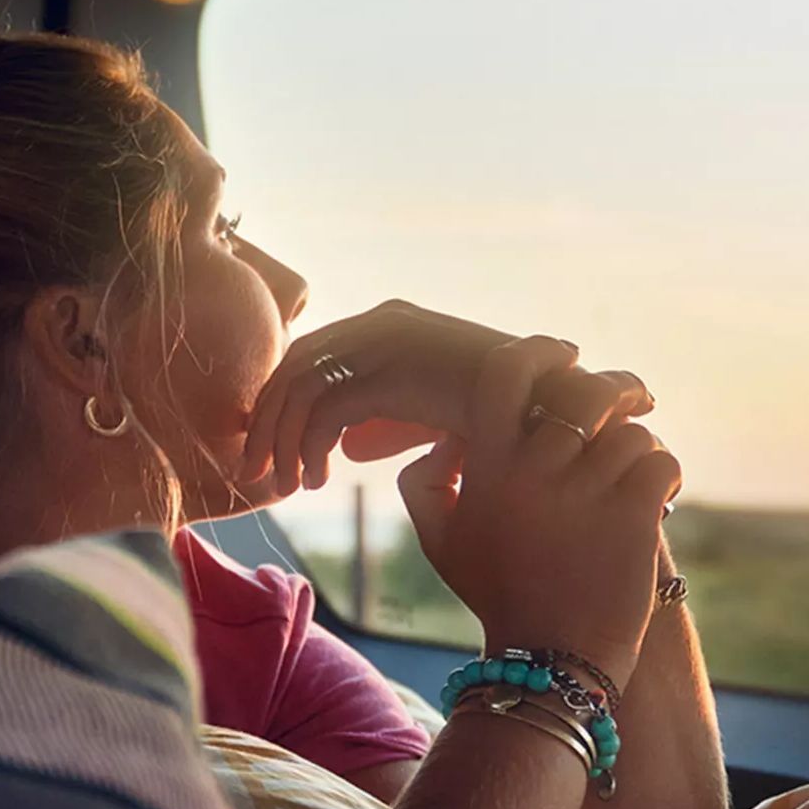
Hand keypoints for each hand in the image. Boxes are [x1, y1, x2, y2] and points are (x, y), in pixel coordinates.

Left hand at [240, 299, 653, 496]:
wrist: (552, 408)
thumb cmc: (503, 417)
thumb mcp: (436, 409)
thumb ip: (390, 416)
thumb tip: (351, 443)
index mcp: (390, 321)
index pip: (313, 353)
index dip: (283, 401)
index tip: (273, 447)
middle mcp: (381, 322)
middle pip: (295, 367)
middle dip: (268, 423)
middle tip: (257, 473)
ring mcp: (385, 343)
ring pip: (300, 390)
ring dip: (282, 442)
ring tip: (286, 487)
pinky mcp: (390, 373)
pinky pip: (324, 413)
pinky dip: (309, 449)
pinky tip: (317, 482)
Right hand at [398, 336, 680, 685]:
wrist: (551, 661)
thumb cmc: (499, 595)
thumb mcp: (442, 542)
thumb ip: (425, 484)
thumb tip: (446, 439)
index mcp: (489, 466)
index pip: (507, 373)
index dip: (539, 351)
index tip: (564, 354)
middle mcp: (534, 470)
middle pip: (583, 391)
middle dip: (615, 390)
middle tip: (632, 399)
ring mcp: (585, 491)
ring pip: (628, 431)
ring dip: (637, 449)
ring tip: (633, 480)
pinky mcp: (632, 515)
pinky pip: (660, 460)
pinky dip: (666, 476)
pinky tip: (659, 501)